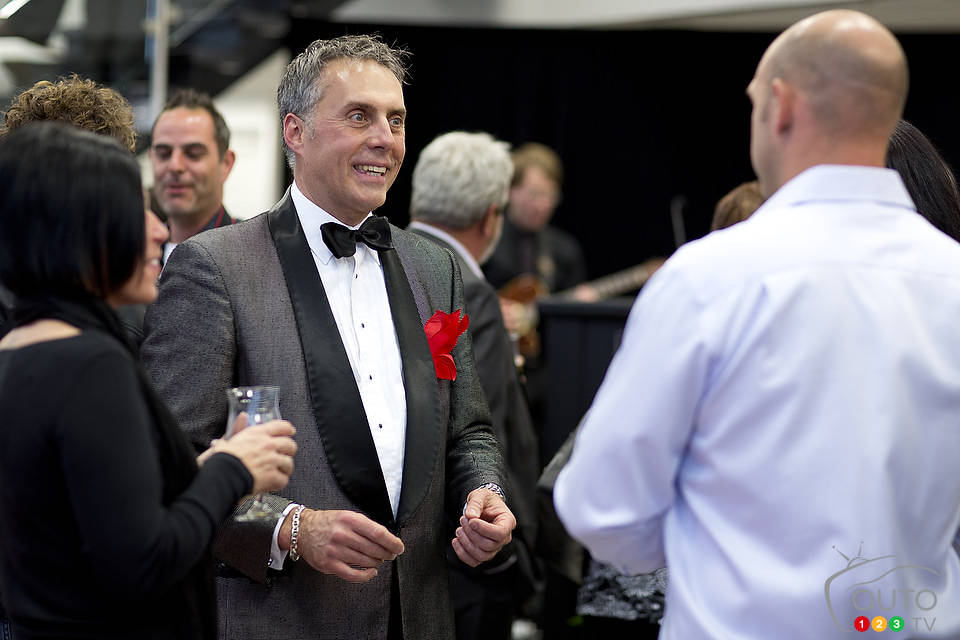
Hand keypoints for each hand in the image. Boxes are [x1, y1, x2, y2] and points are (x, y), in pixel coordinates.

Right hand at [207, 419, 296, 493]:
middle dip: (288, 452)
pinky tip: (272, 484)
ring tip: (276, 473)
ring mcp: (272, 461)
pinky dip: (278, 483)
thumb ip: (238, 427)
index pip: (282, 426)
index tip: (289, 433)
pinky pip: (283, 479)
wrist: (221, 476)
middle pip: (290, 445)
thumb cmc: (222, 460)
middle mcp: (268, 445)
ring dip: (284, 469)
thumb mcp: (228, 439)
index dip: (288, 430)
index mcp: (257, 434)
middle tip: (282, 456)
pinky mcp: (272, 476)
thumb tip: (243, 416)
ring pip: (289, 463)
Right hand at [280, 509, 403, 582]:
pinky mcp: (329, 564)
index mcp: (349, 520)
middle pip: (373, 549)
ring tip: (379, 560)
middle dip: (387, 554)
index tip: (399, 547)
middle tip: (391, 555)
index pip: (378, 533)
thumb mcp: (347, 516)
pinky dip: (366, 575)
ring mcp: (335, 551)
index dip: (392, 542)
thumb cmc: (328, 523)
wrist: (302, 530)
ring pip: (365, 561)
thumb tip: (387, 539)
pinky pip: (353, 574)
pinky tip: (371, 572)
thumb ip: (365, 526)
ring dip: (377, 563)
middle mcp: (342, 534)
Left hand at [452, 487, 515, 566]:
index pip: (500, 533)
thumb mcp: (480, 495)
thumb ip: (476, 503)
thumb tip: (471, 516)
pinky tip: (456, 541)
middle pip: (489, 546)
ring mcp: (494, 547)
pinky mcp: (484, 552)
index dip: (484, 529)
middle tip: (463, 520)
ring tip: (459, 529)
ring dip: (466, 544)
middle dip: (472, 534)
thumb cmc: (485, 500)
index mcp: (508, 522)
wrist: (483, 506)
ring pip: (482, 556)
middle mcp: (504, 537)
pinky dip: (462, 554)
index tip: (471, 521)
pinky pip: (474, 561)